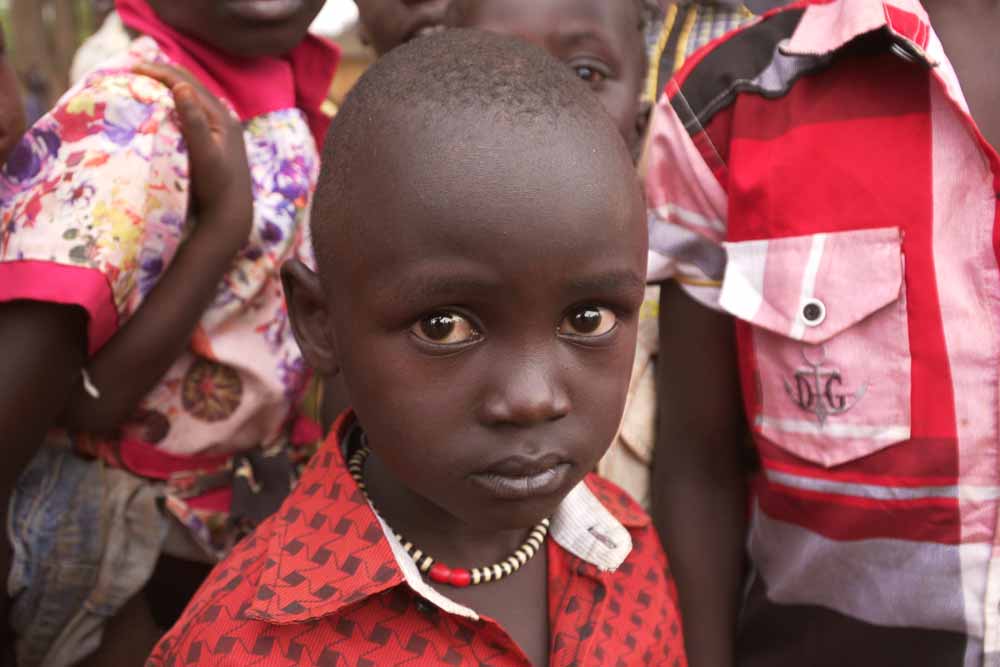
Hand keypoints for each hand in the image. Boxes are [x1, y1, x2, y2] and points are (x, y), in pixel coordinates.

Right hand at [132, 63, 252, 245]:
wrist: (231, 213)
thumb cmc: (216, 186)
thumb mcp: (204, 154)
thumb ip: (194, 121)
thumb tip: (181, 87)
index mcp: (221, 116)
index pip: (186, 83)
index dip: (159, 72)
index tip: (132, 69)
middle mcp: (224, 117)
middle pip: (189, 86)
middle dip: (161, 75)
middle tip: (131, 71)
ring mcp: (220, 129)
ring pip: (190, 98)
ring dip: (167, 89)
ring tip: (142, 84)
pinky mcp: (215, 140)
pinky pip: (192, 113)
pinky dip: (174, 104)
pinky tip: (161, 108)